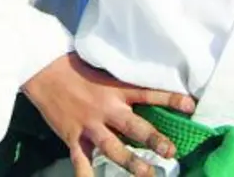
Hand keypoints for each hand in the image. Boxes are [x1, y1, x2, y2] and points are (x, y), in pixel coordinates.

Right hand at [23, 52, 196, 176]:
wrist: (42, 70)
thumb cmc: (73, 67)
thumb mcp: (102, 71)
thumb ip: (121, 84)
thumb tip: (145, 89)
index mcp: (115, 89)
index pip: (148, 92)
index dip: (170, 98)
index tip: (191, 106)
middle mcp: (105, 108)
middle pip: (134, 126)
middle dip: (153, 139)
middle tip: (170, 151)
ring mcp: (88, 124)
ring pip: (113, 147)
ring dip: (131, 162)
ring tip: (147, 173)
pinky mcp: (72, 136)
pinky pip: (81, 161)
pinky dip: (87, 176)